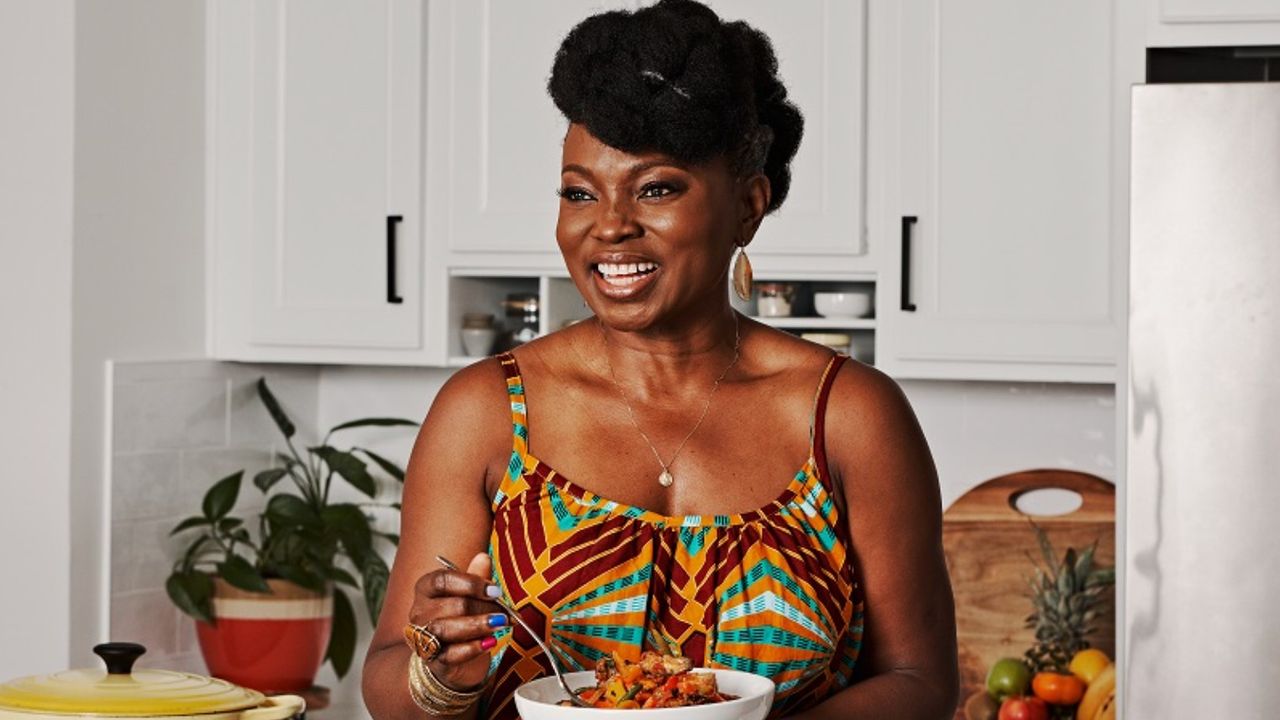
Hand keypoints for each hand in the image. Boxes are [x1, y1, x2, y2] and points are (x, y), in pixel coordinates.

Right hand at [409, 552, 503, 690]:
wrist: (452, 658)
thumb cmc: (460, 618)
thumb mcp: (469, 595)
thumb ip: (476, 577)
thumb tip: (484, 557)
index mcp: (426, 589)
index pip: (443, 580)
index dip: (471, 584)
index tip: (495, 591)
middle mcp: (420, 612)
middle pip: (452, 606)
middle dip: (483, 608)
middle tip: (505, 612)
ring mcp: (423, 638)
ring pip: (447, 629)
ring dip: (479, 626)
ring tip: (500, 624)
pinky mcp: (433, 661)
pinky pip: (451, 655)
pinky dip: (473, 648)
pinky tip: (489, 643)